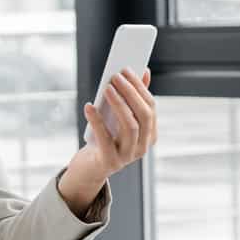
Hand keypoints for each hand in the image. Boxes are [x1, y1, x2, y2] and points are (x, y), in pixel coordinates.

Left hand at [57, 68, 156, 214]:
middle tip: (116, 76)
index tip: (127, 69)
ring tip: (107, 88)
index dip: (140, 87)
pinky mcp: (109, 161)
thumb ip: (131, 99)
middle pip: (143, 115)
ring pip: (129, 126)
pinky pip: (104, 139)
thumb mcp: (118, 120)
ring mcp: (127, 156)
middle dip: (131, 93)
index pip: (150, 107)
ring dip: (119, 104)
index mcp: (149, 135)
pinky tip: (88, 106)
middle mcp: (142, 146)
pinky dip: (96, 121)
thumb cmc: (105, 140)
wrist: (89, 170)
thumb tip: (143, 71)